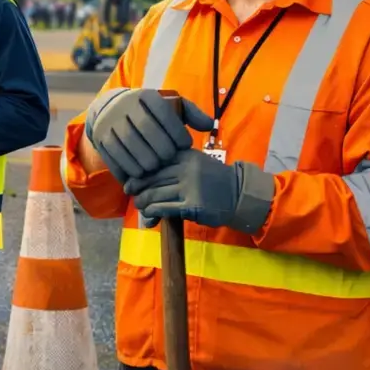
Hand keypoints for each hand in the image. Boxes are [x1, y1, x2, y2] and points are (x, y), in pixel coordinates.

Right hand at [84, 88, 210, 184]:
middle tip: (170, 159)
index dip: (177, 131)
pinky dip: (127, 168)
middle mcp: (124, 106)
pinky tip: (140, 173)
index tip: (186, 145)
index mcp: (144, 96)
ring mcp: (109, 122)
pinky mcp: (100, 138)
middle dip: (161, 148)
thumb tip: (209, 125)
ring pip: (128, 145)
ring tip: (156, 167)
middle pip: (145, 130)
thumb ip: (191, 114)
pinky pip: (113, 156)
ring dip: (144, 160)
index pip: (163, 112)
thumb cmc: (149, 113)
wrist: (110, 110)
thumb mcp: (170, 107)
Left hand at [125, 149, 274, 233]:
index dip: (138, 173)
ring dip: (142, 202)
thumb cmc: (213, 181)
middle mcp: (186, 168)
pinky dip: (152, 212)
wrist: (239, 195)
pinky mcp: (192, 205)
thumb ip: (172, 168)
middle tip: (132, 195)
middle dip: (137, 188)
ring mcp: (190, 186)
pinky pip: (163, 208)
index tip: (131, 181)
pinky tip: (150, 215)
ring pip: (153, 194)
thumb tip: (140, 180)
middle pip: (150, 178)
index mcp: (185, 154)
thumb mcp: (195, 164)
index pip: (153, 162)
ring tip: (141, 206)